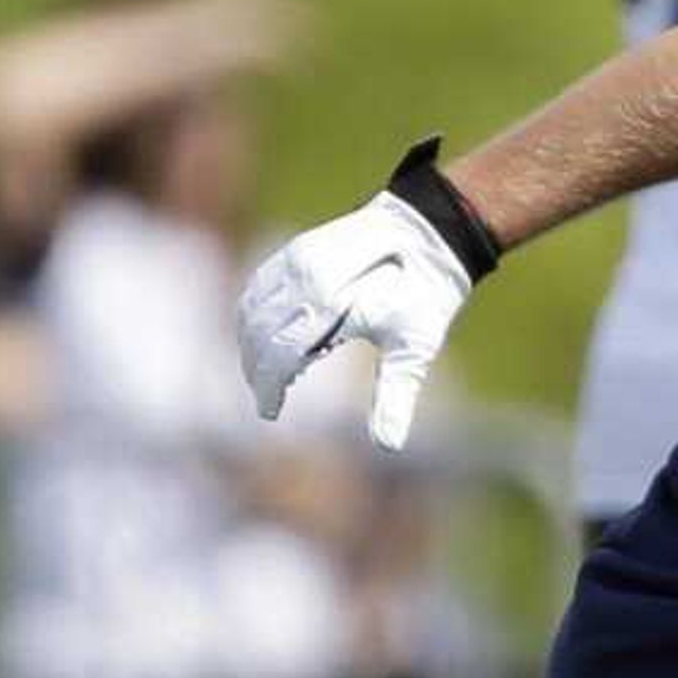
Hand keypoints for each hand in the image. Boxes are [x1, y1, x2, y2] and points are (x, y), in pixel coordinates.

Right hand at [235, 187, 473, 450]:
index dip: (269, 387)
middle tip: (266, 399)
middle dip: (256, 370)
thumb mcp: (416, 347)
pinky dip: (251, 315)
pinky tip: (260, 337)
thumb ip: (396, 395)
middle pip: (259, 333)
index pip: (281, 355)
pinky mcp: (294, 249)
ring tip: (262, 374)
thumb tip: (388, 445)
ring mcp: (295, 259)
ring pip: (251, 309)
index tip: (269, 412)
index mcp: (331, 305)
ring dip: (249, 343)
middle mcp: (305, 279)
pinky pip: (257, 286)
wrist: (429, 232)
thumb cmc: (424, 294)